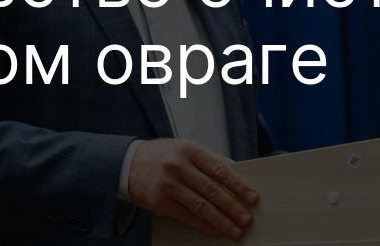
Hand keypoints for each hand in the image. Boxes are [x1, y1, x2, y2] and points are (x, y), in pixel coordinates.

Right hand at [127, 139, 258, 238]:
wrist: (128, 163)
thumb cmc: (162, 156)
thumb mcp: (185, 149)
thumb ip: (209, 160)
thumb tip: (237, 174)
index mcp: (189, 149)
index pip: (220, 168)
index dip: (238, 184)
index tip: (251, 196)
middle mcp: (178, 166)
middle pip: (212, 189)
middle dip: (232, 206)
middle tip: (246, 218)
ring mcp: (168, 184)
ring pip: (200, 206)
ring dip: (221, 220)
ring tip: (235, 229)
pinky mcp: (160, 201)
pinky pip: (187, 216)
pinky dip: (203, 224)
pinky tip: (215, 229)